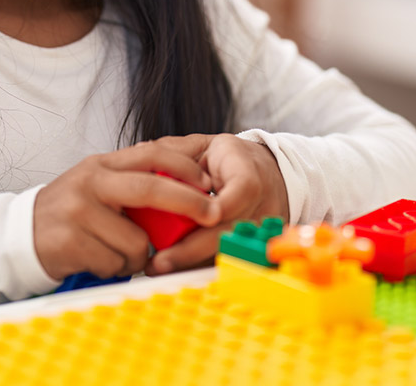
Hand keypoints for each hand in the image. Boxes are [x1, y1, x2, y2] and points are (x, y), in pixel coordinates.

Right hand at [34, 137, 221, 281]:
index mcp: (102, 164)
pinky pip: (116, 262)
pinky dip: (116, 267)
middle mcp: (90, 182)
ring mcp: (79, 211)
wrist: (20, 236)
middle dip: (188, 203)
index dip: (185, 167)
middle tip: (211, 216)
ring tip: (118, 252)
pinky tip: (99, 260)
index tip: (209, 184)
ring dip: (138, 255)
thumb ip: (132, 181)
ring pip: (137, 239)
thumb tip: (188, 188)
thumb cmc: (71, 212)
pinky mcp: (72, 242)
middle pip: (151, 189)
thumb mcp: (98, 185)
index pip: (152, 153)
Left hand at [145, 133, 288, 275]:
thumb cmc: (235, 160)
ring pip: (225, 252)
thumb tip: (143, 151)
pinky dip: (200, 265)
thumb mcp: (210, 146)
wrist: (272, 175)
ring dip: (191, 263)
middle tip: (159, 262)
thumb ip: (178, 150)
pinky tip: (176, 269)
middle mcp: (259, 208)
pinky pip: (225, 260)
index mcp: (248, 177)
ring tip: (159, 268)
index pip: (236, 196)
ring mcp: (259, 232)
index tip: (189, 220)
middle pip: (227, 233)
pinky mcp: (255, 248)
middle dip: (191, 250)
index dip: (214, 211)